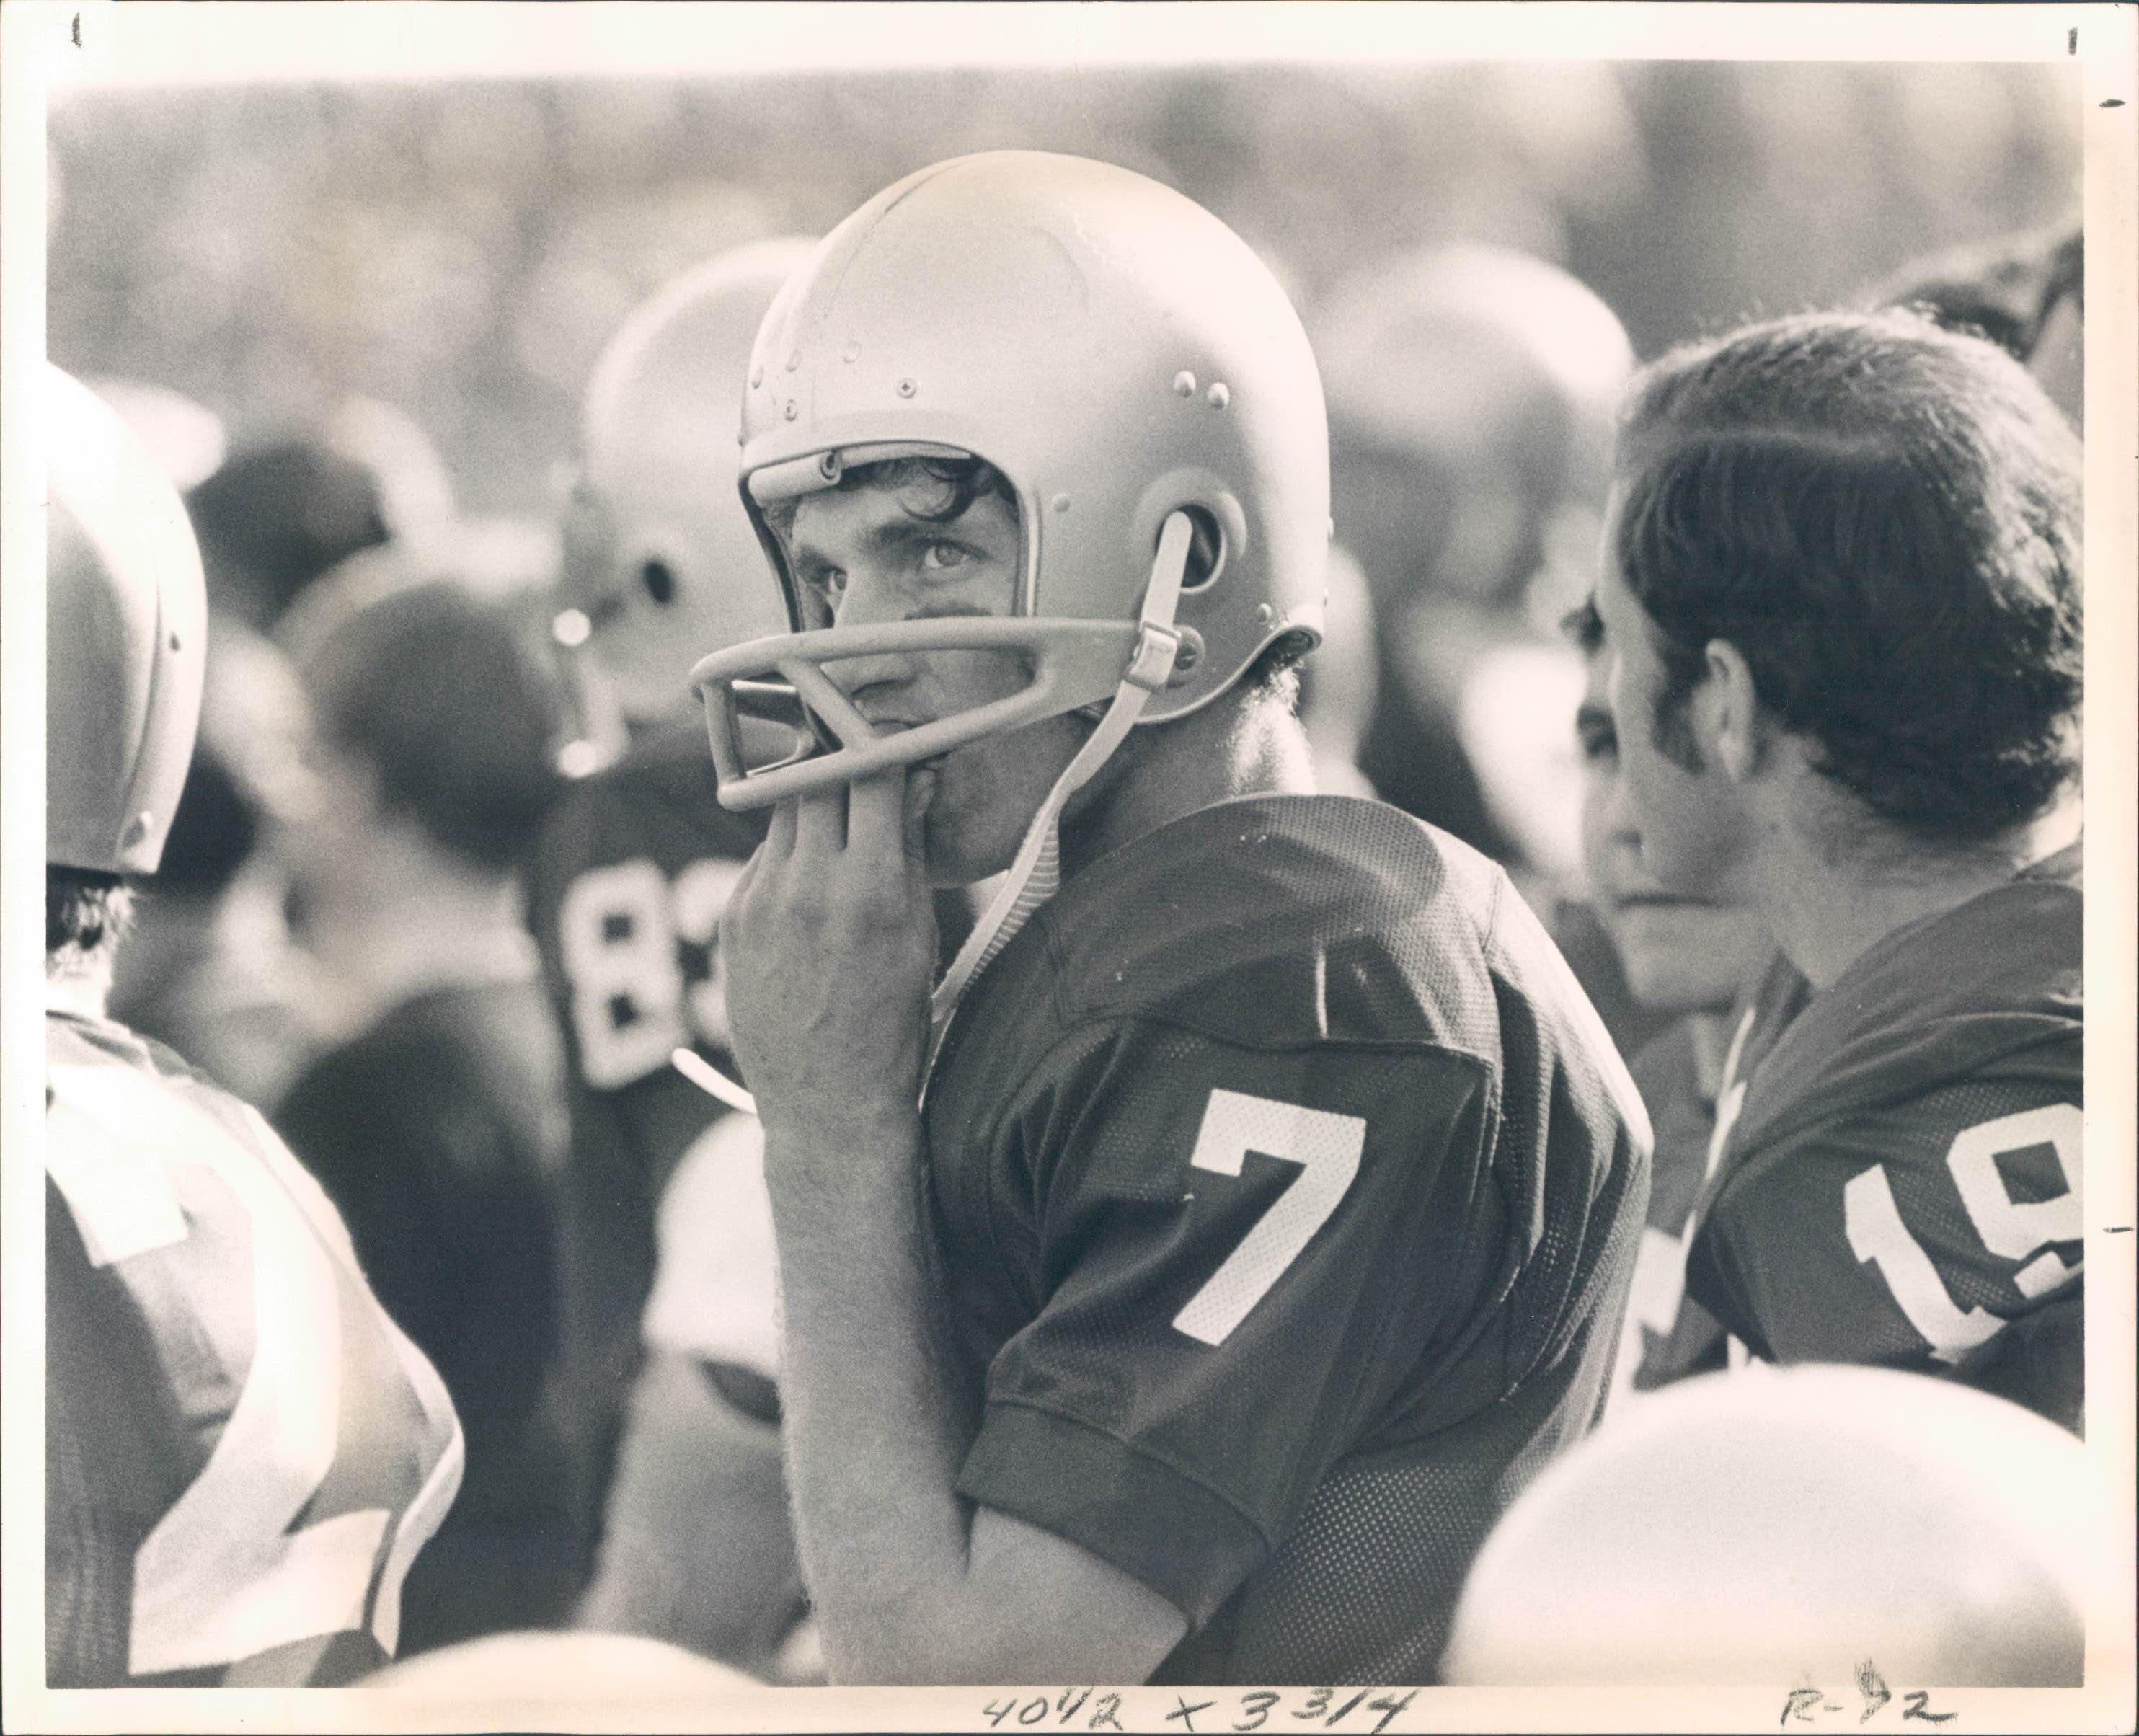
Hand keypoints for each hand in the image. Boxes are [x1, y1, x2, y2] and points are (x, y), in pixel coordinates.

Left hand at [720, 770, 939, 1157]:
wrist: (826, 1102)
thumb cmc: (893, 1025)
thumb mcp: (922, 936)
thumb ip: (912, 849)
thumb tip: (918, 776)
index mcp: (872, 889)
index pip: (870, 772)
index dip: (883, 742)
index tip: (896, 733)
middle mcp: (810, 886)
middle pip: (818, 776)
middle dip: (842, 756)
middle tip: (861, 749)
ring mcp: (762, 900)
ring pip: (785, 809)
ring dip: (814, 800)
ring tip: (840, 813)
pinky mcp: (732, 917)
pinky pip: (763, 855)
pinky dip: (791, 850)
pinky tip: (813, 878)